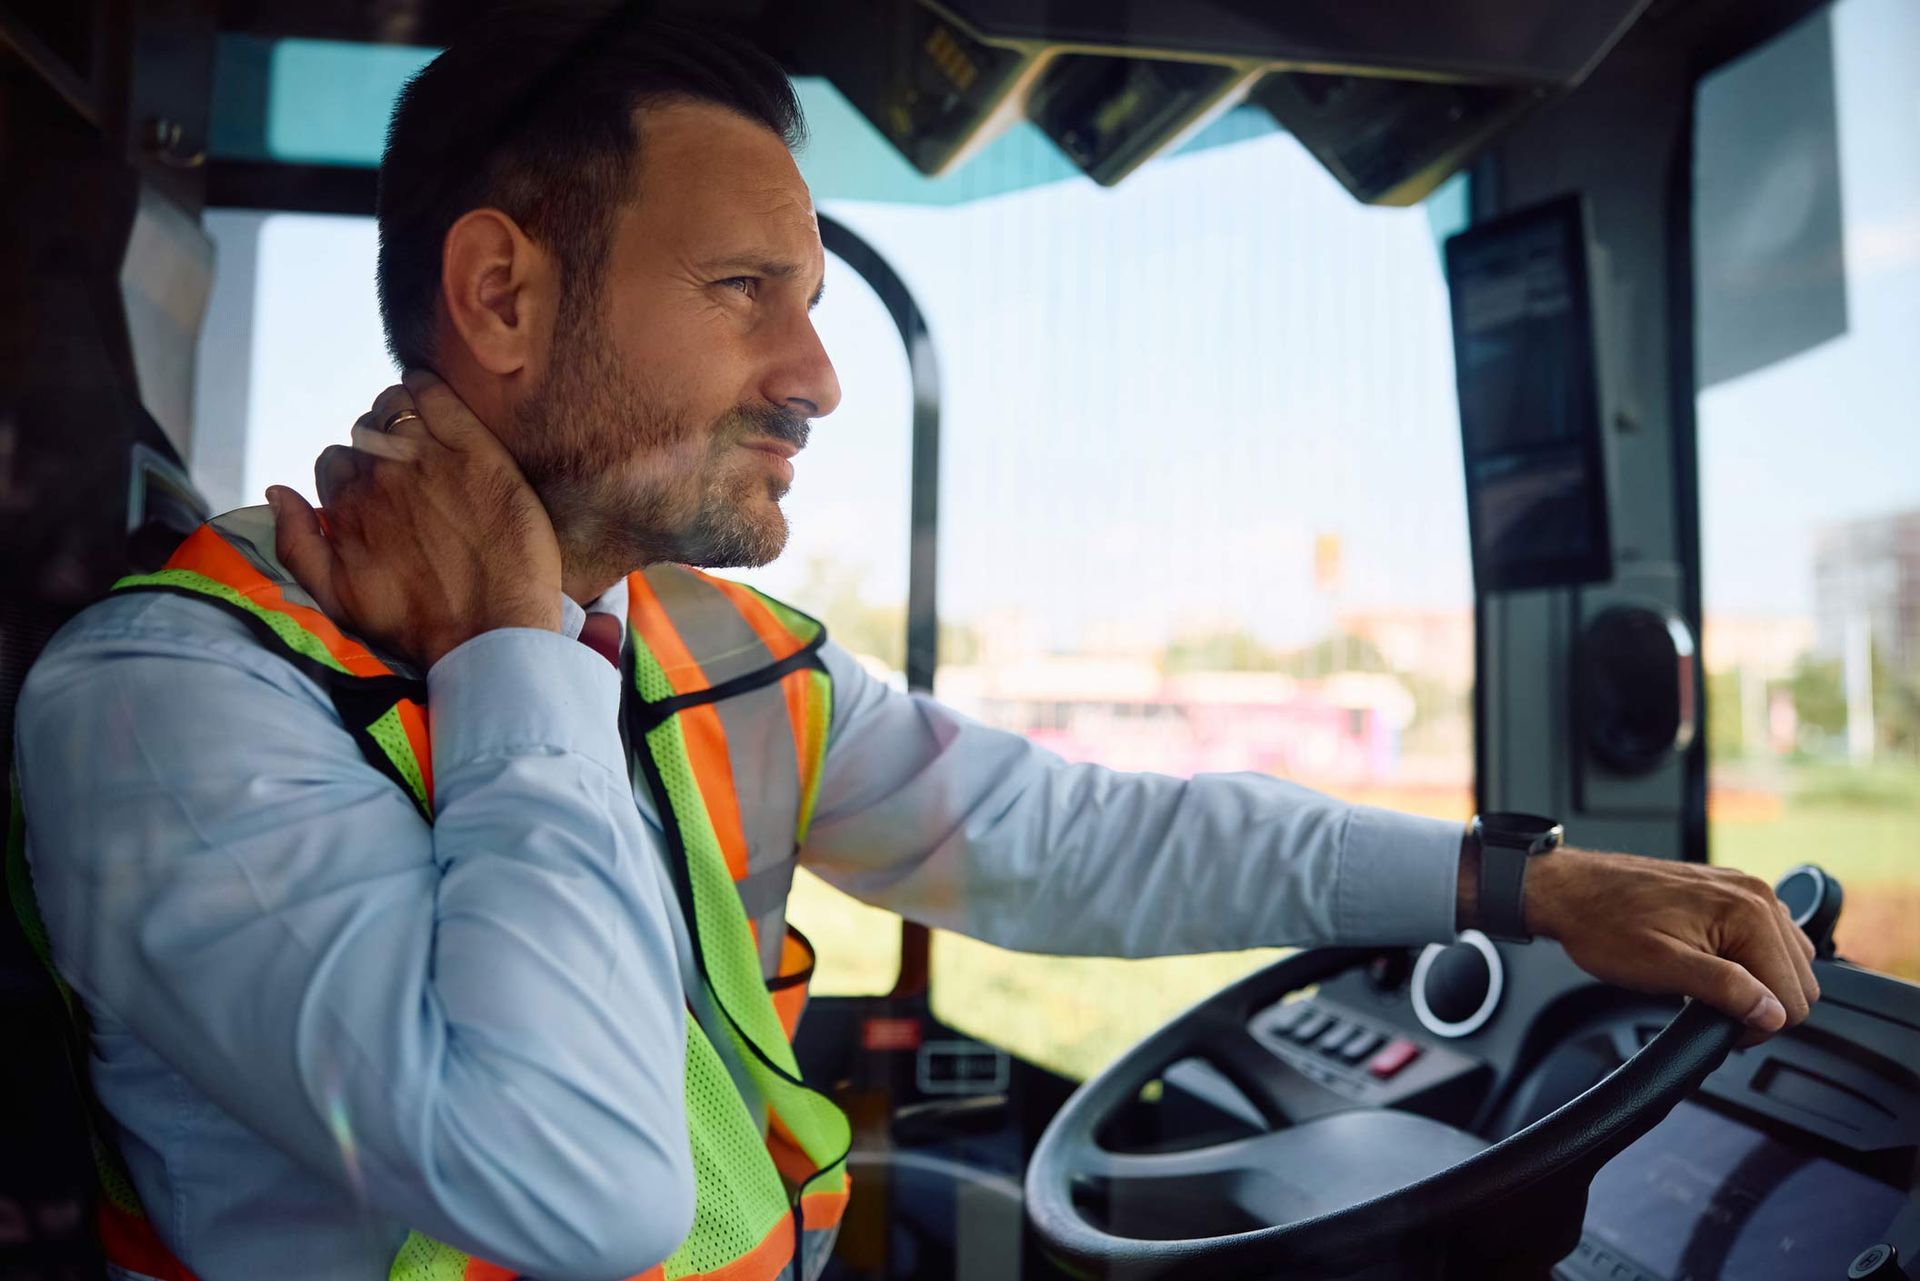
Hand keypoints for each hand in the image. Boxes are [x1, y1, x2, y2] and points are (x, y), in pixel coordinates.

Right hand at [267, 371, 562, 669]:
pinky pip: (437, 394)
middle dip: (379, 446)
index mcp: (347, 504)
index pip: (334, 463)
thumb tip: (277, 491)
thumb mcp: (336, 599)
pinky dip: (428, 388)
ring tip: (424, 437)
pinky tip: (436, 400)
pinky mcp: (476, 450)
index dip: (356, 475)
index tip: (381, 491)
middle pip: (364, 434)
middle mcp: (380, 474)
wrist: (492, 634)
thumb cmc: (418, 626)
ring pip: (396, 408)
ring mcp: (427, 457)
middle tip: (412, 470)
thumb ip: (297, 543)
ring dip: (402, 415)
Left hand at [1524, 850, 1819, 1047]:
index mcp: (1749, 913)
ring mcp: (1745, 890)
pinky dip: (1748, 961)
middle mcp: (1757, 896)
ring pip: (1788, 961)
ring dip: (1757, 983)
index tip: (1720, 1027)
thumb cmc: (1604, 924)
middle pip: (1799, 979)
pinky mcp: (1729, 892)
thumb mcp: (1663, 967)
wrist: (1570, 890)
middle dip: (1761, 1005)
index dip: (1758, 1026)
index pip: (1794, 997)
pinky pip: (1765, 939)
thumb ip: (1726, 990)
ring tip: (1707, 988)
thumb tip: (1773, 1014)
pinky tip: (1711, 966)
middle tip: (1710, 1010)